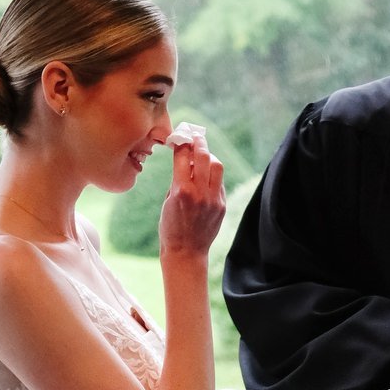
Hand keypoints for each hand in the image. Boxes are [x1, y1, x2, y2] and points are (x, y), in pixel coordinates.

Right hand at [156, 124, 225, 261]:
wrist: (186, 252)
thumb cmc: (170, 227)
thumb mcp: (168, 200)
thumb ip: (178, 179)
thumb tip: (187, 161)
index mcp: (181, 190)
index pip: (183, 156)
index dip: (182, 143)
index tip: (181, 136)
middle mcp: (199, 193)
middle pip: (203, 156)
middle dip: (199, 142)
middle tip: (196, 137)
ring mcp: (213, 200)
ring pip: (217, 166)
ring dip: (210, 157)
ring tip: (203, 157)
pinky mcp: (221, 206)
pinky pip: (220, 183)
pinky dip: (213, 176)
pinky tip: (206, 178)